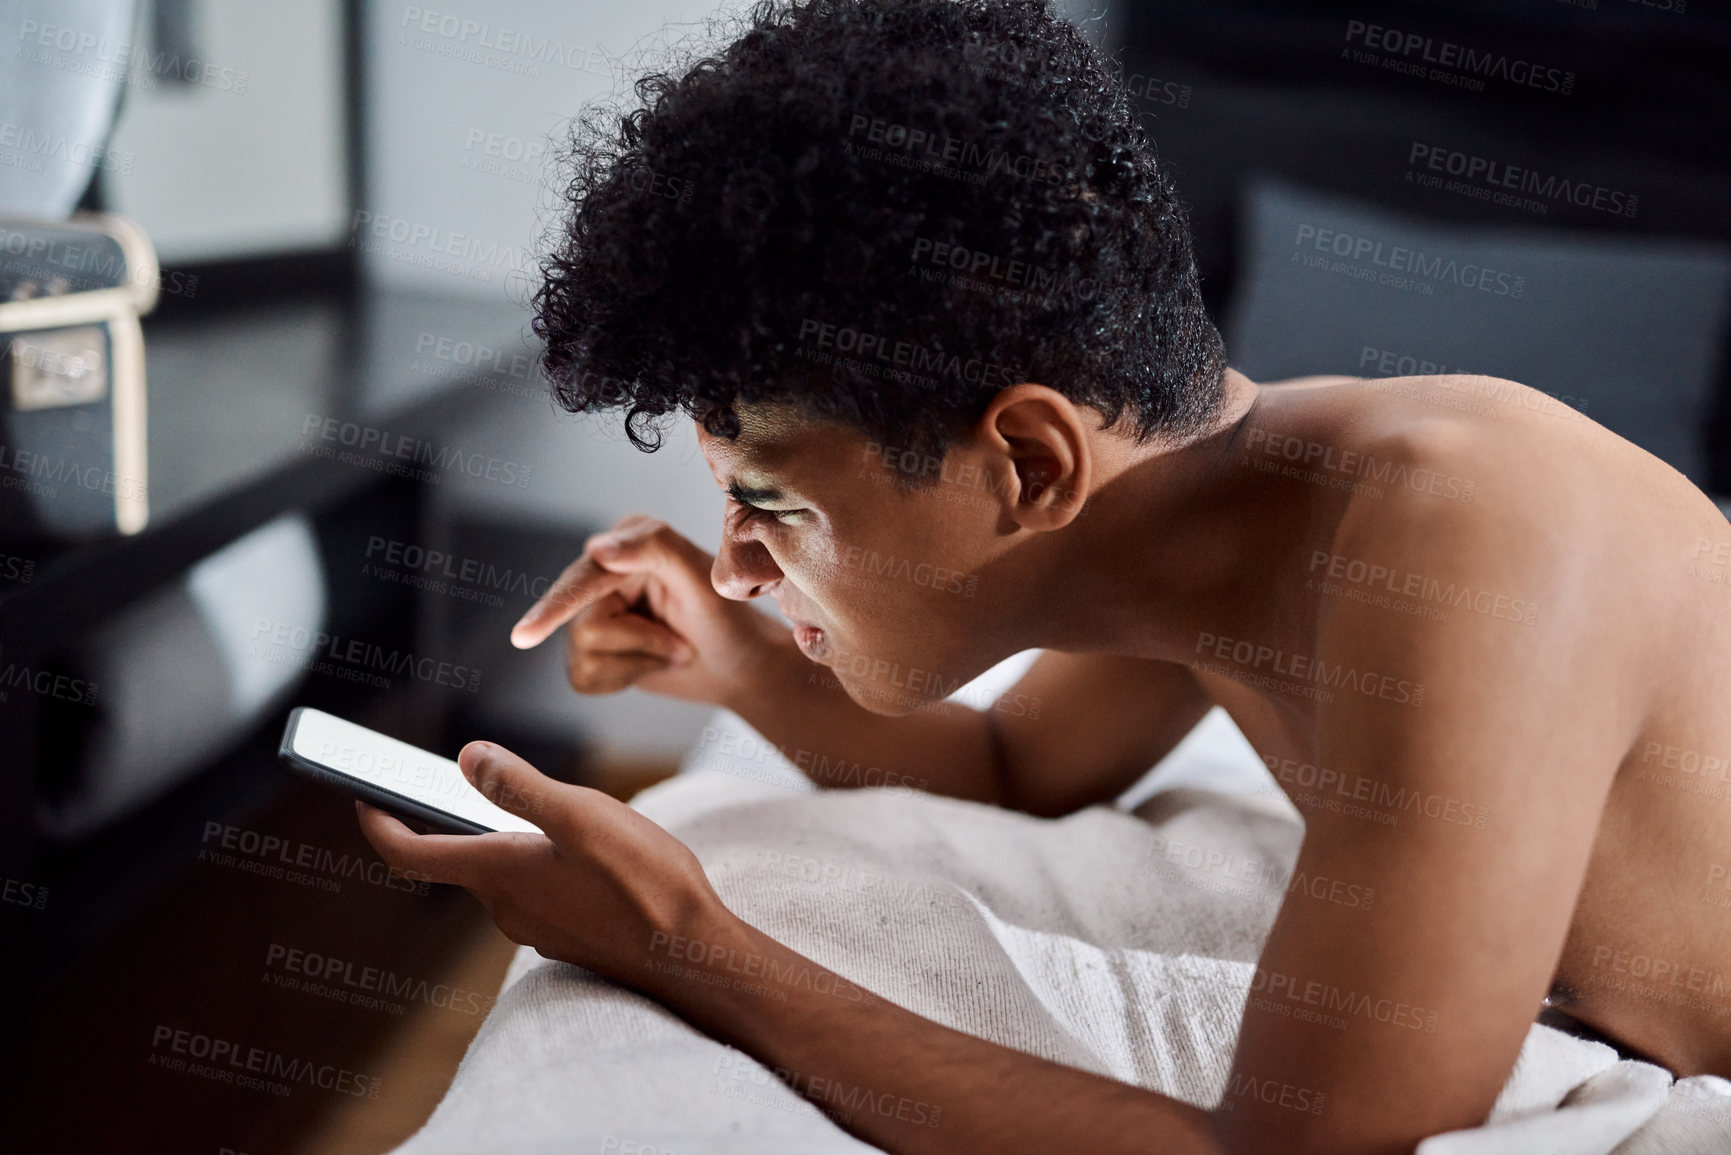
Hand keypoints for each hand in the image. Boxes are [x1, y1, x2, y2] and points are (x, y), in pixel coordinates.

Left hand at [356, 739, 725, 983]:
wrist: (694, 957)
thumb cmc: (645, 884)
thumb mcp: (583, 816)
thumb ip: (520, 787)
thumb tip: (466, 759)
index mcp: (498, 873)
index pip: (411, 854)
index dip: (378, 824)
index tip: (363, 797)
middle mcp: (506, 907)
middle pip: (462, 859)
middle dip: (464, 819)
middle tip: (477, 779)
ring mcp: (537, 927)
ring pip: (507, 874)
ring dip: (516, 840)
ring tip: (563, 810)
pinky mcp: (568, 936)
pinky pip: (539, 892)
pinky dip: (545, 864)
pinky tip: (592, 852)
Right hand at [510, 514, 793, 707]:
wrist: (738, 666)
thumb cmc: (728, 621)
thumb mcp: (702, 580)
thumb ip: (654, 549)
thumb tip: (595, 548)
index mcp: (629, 540)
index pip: (585, 577)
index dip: (556, 606)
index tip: (525, 635)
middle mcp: (603, 570)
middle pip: (582, 626)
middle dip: (641, 643)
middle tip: (682, 644)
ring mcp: (594, 609)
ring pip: (582, 655)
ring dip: (638, 662)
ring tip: (671, 650)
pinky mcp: (592, 646)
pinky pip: (583, 677)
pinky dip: (624, 679)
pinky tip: (650, 666)